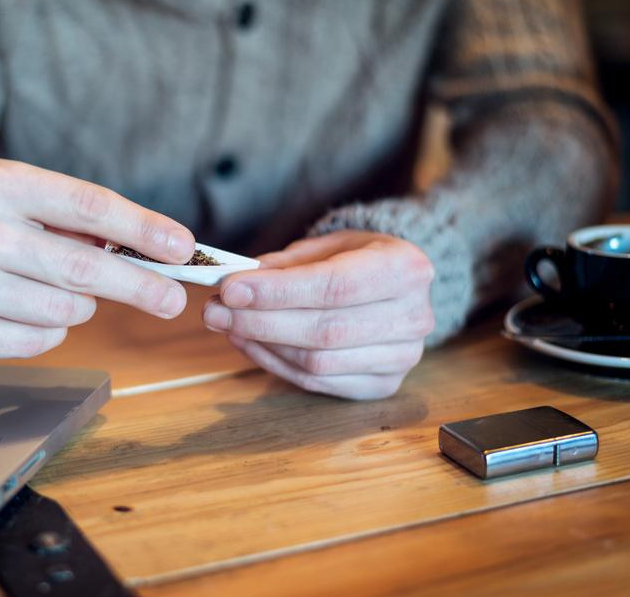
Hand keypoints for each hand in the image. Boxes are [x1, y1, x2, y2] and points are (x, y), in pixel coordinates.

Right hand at [0, 159, 194, 359]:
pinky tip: (25, 309)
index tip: (182, 248)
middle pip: (84, 268)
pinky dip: (50, 328)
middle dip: (140, 285)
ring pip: (66, 310)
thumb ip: (73, 217)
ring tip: (57, 288)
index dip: (142, 229)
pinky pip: (38, 340)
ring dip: (81, 304)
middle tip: (172, 298)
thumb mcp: (12, 195)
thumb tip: (152, 249)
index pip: (87, 206)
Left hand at [203, 231, 434, 399]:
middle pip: (324, 329)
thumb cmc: (357, 259)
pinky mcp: (383, 384)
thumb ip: (284, 265)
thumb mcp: (326, 245)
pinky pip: (319, 382)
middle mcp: (414, 316)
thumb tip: (235, 285)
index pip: (334, 286)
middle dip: (260, 321)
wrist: (396, 284)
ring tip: (227, 325)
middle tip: (214, 311)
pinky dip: (277, 364)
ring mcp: (403, 356)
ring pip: (318, 361)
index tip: (230, 290)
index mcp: (406, 267)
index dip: (278, 292)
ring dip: (263, 345)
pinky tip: (250, 344)